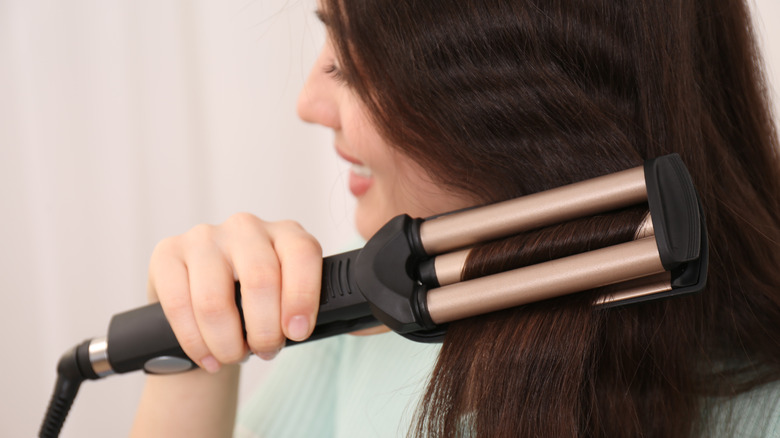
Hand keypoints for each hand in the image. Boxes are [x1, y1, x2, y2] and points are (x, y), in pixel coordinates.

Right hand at [147, 213, 322, 372]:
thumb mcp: (290, 298)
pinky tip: (207, 356)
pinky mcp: (168, 253)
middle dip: (264, 329)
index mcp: (286, 233)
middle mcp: (246, 227)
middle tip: (266, 350)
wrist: (207, 308)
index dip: (302, 297)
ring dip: (227, 341)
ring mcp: (205, 237)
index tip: (298, 332)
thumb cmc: (257, 306)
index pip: (302, 254)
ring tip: (234, 356)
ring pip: (215, 298)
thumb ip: (313, 303)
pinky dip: (195, 341)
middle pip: (260, 279)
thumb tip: (352, 321)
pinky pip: (178, 303)